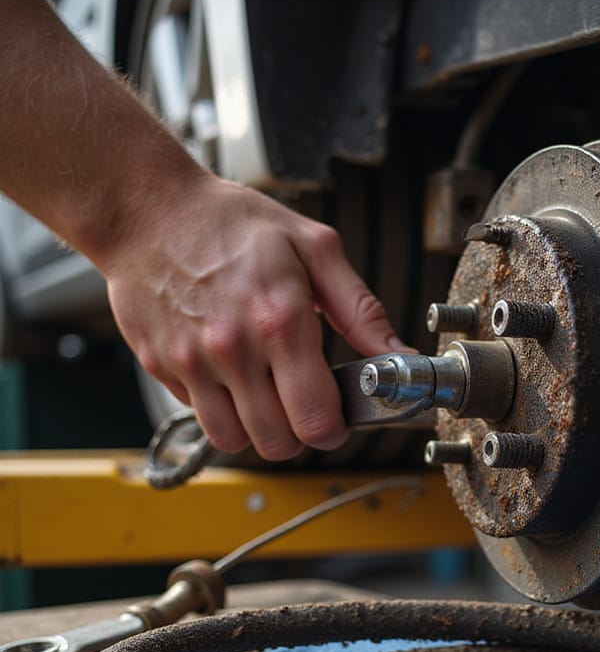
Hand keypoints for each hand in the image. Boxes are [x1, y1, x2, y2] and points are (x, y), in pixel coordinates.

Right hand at [105, 173, 412, 459]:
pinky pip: (200, 417)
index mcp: (280, 320)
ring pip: (235, 441)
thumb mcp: (314, 248)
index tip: (336, 415)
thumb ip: (362, 310)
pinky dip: (220, 410)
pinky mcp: (161, 366)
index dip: (335, 428)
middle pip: (278, 443)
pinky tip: (230, 375)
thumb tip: (400, 354)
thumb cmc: (231, 222)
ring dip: (258, 430)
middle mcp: (233, 348)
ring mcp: (192, 361)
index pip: (315, 419)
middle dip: (300, 432)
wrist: (147, 207)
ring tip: (267, 394)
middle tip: (303, 404)